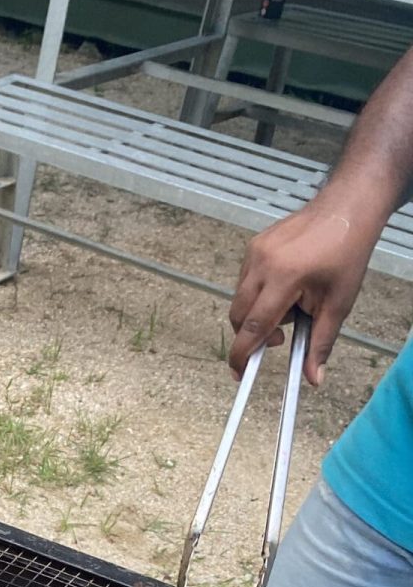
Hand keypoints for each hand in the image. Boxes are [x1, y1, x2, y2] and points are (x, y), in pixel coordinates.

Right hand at [227, 197, 381, 383]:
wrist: (346, 209)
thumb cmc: (346, 252)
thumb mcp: (338, 303)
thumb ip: (321, 343)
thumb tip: (314, 377)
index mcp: (284, 278)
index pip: (254, 327)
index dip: (242, 355)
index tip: (239, 373)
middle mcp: (263, 264)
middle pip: (240, 316)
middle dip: (253, 334)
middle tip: (281, 337)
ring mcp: (255, 252)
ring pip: (240, 299)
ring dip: (259, 312)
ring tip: (290, 304)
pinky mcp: (254, 246)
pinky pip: (245, 281)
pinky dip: (259, 294)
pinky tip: (285, 287)